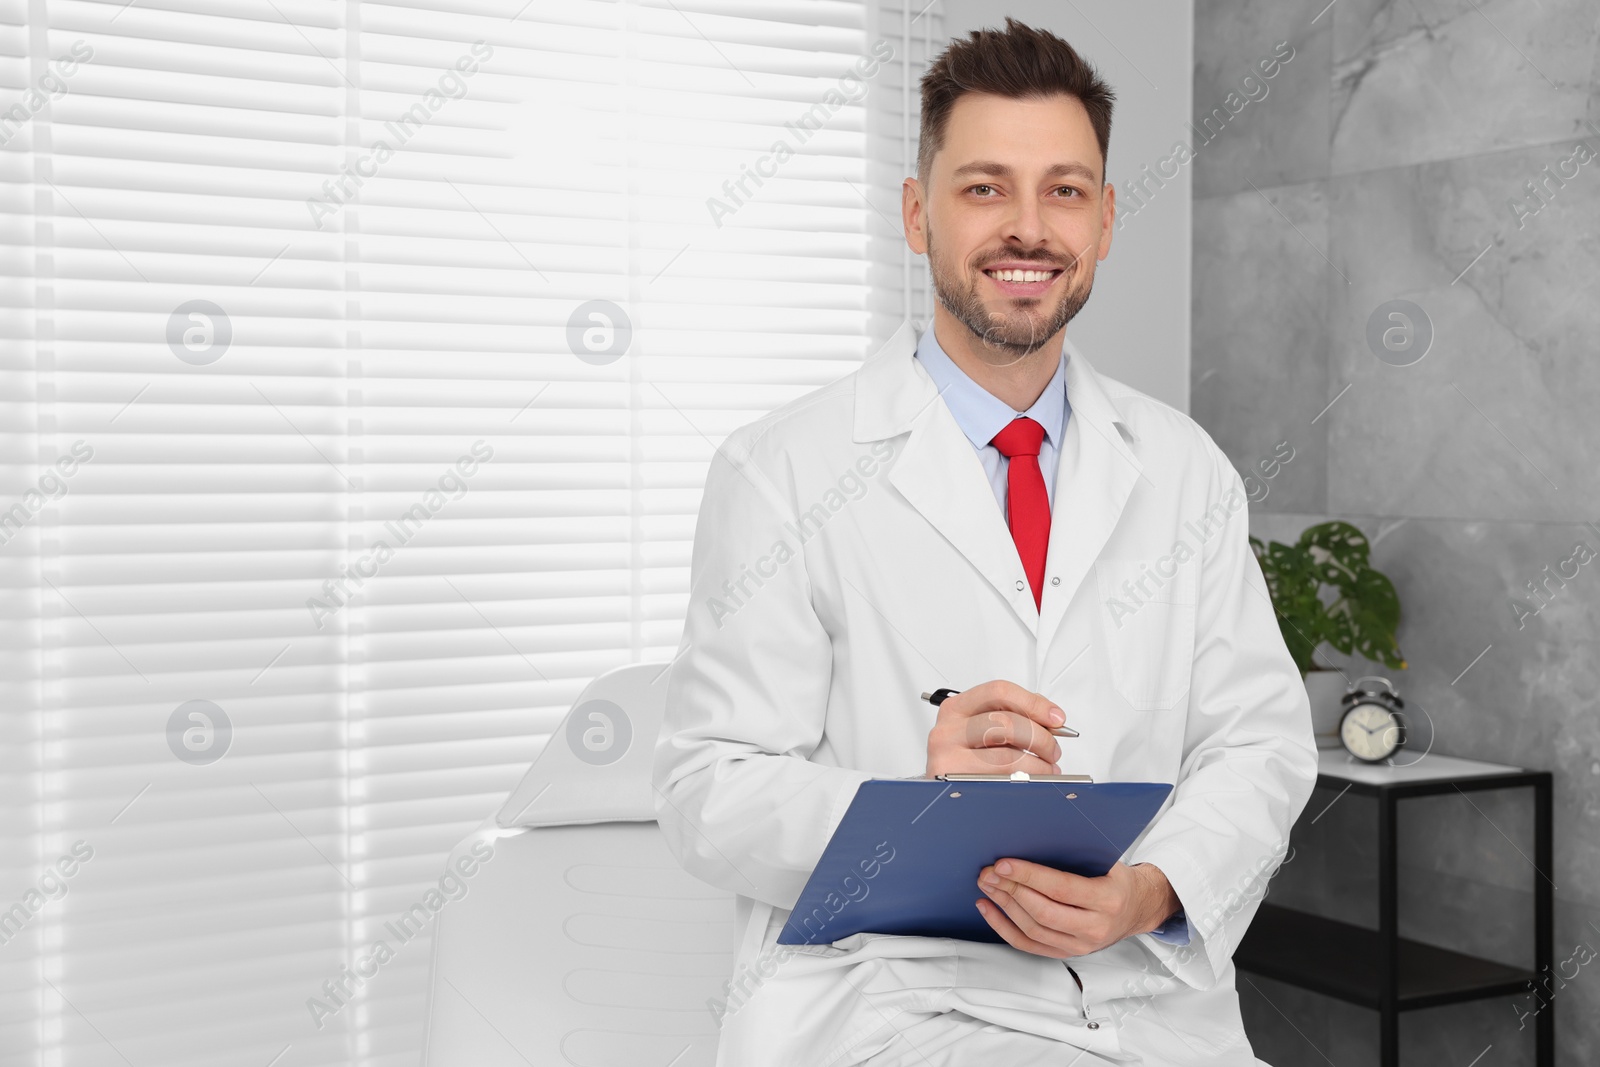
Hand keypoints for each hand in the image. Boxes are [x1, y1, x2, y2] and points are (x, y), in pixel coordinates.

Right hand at [924, 680, 1065, 777]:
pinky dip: (1027, 781)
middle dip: (1042, 738)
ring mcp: (948, 757)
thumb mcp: (978, 733)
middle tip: (1053, 750)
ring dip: (1039, 764)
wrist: (939, 803)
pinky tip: (1034, 781)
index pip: (999, 692)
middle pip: (1007, 723)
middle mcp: (948, 730)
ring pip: (1008, 755)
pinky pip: (1001, 779)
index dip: (1034, 703)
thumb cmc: (962, 764)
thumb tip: (1050, 718)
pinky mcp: (955, 783)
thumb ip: (1011, 717)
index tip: (1056, 718)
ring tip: (1047, 769)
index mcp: (956, 709)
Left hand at [974, 860, 1179, 958]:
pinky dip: (1004, 927)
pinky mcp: (1067, 953)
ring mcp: (1081, 945)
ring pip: (1033, 930)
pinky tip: (989, 908)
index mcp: (1108, 899)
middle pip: (1043, 911)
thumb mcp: (1107, 860)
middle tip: (989, 872)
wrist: (1137, 908)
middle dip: (1011, 889)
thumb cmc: (1117, 879)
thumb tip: (1033, 837)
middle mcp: (1095, 927)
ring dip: (1004, 906)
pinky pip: (1029, 945)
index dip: (1029, 876)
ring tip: (987, 885)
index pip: (1061, 888)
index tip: (1004, 864)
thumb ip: (1077, 852)